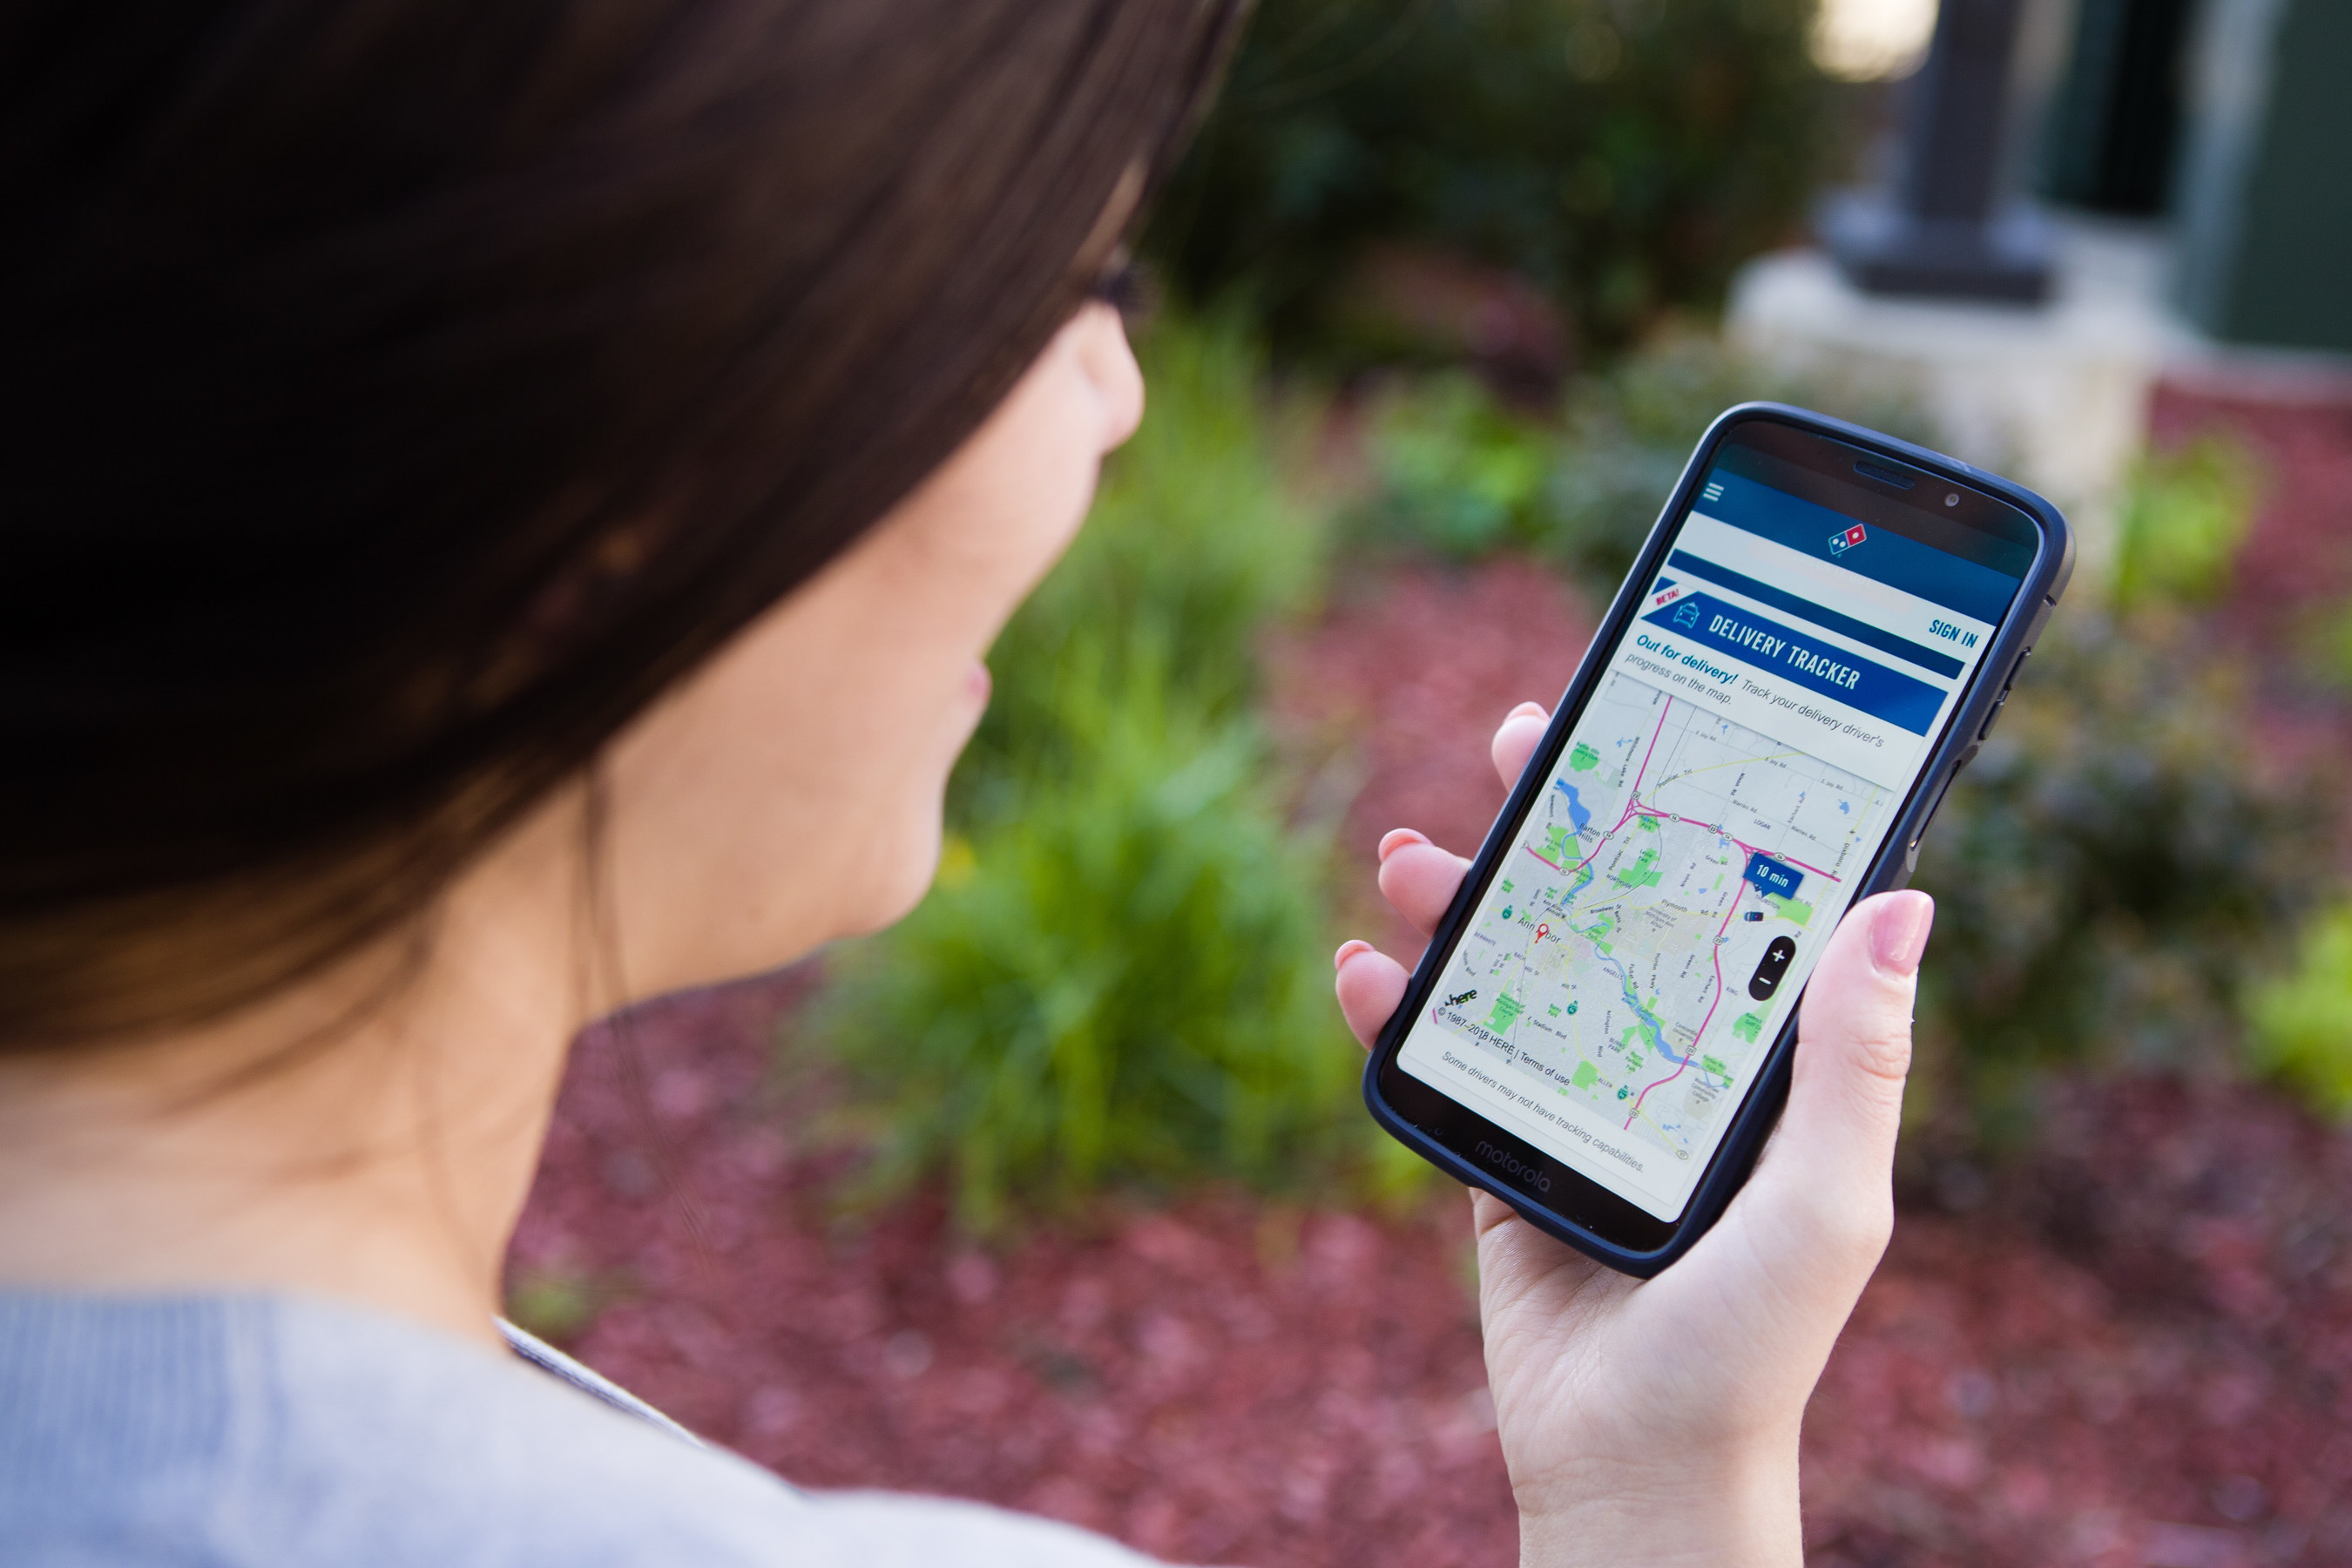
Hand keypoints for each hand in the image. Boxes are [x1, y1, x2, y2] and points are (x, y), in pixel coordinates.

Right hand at [1334, 702, 1931, 1567]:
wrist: (1632, 1469)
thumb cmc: (1750, 1346)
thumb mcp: (1824, 1201)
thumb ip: (1852, 1061)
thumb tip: (1904, 900)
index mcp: (1750, 1056)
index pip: (1722, 898)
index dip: (1684, 803)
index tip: (1648, 722)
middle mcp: (1664, 1056)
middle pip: (1606, 903)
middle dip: (1555, 819)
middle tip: (1511, 740)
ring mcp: (1576, 1096)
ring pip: (1511, 960)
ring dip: (1455, 897)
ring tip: (1402, 856)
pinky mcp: (1500, 1147)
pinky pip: (1441, 1052)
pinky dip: (1390, 1007)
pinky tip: (1357, 973)